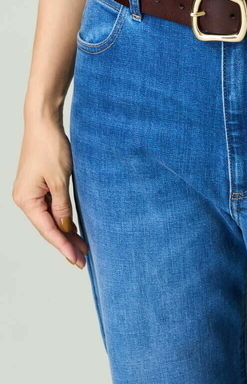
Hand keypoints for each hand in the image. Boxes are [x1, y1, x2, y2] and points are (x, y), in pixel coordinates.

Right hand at [12, 116, 87, 268]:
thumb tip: (64, 228)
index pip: (48, 230)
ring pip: (50, 219)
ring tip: (82, 247)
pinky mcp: (39, 186)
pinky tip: (73, 228)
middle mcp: (25, 199)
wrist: (43, 124)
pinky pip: (51, 208)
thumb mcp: (60, 180)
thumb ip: (63, 206)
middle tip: (83, 259)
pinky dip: (63, 218)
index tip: (77, 260)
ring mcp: (31, 193)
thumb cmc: (50, 147)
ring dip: (66, 232)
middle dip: (66, 243)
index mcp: (26, 200)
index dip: (64, 246)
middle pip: (48, 227)